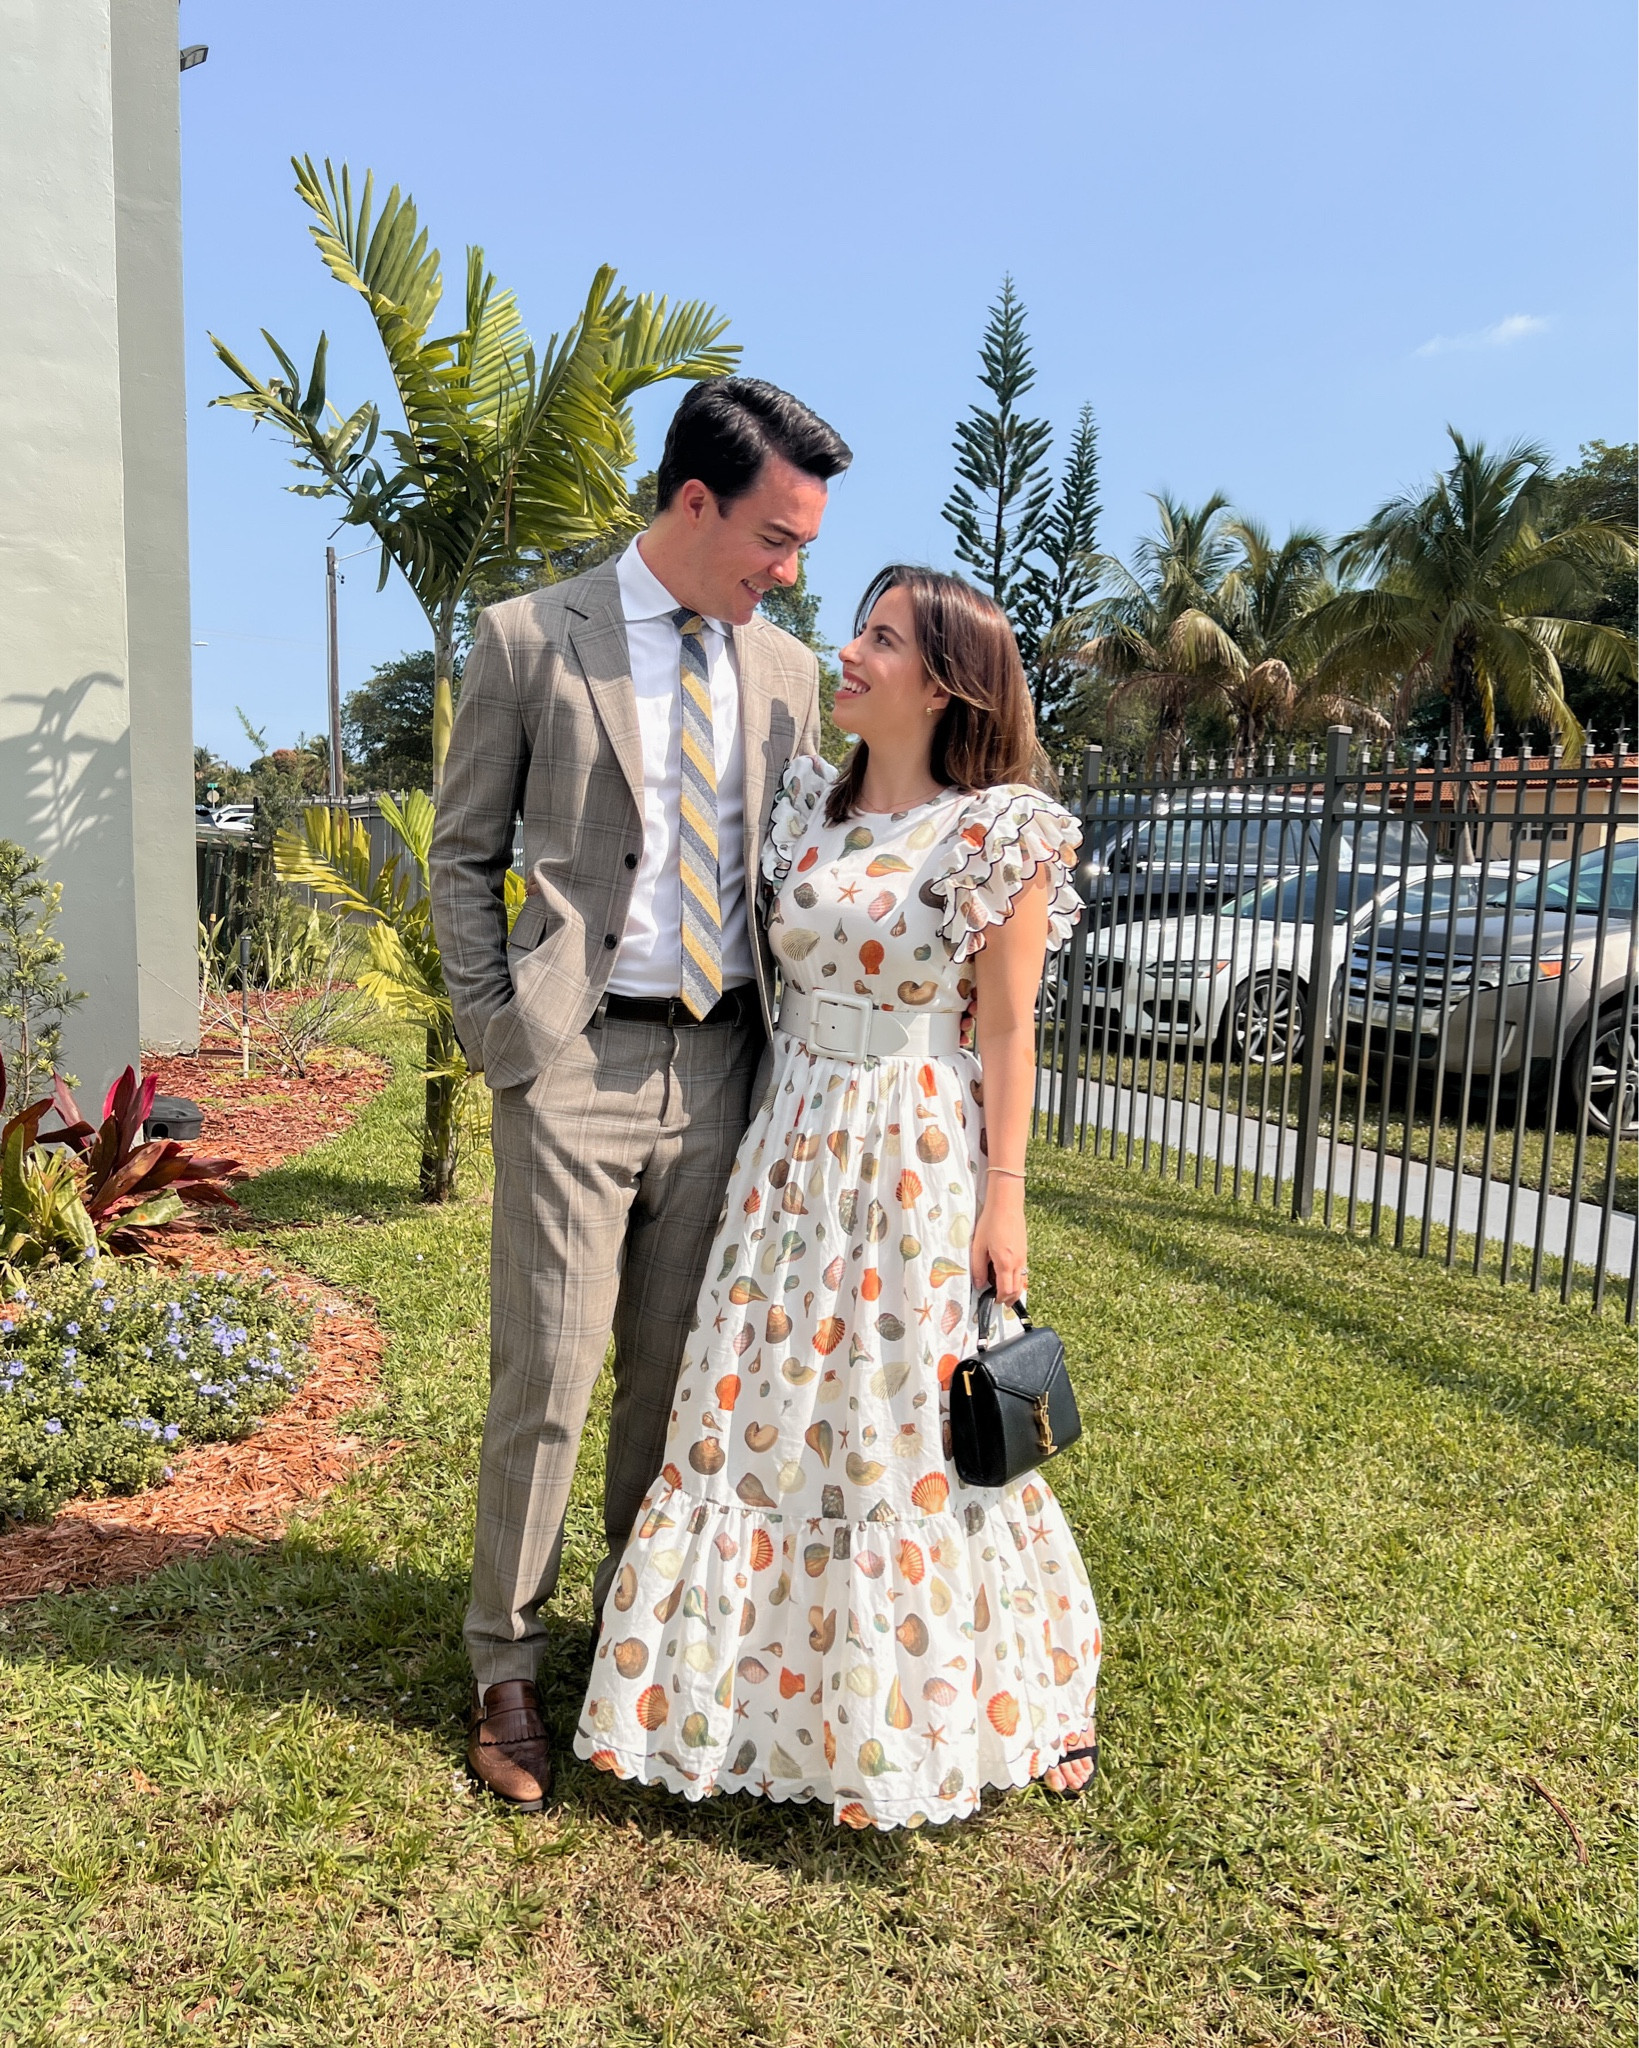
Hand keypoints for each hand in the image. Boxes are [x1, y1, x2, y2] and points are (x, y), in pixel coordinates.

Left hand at [969, 1179, 1027, 1302]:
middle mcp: (1018, 1261)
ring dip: (1014, 1289)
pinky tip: (1007, 1274)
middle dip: (1010, 1298)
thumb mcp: (978, 1246)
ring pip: (1022, 1280)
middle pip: (1018, 1289)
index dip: (1000, 1299)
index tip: (993, 1301)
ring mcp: (1023, 1256)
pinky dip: (1017, 1278)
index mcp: (1005, 1262)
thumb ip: (977, 1267)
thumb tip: (979, 1284)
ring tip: (1004, 1292)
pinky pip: (1023, 1270)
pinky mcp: (1025, 1250)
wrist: (1007, 1204)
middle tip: (1000, 1302)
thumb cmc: (991, 1222)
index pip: (1006, 1290)